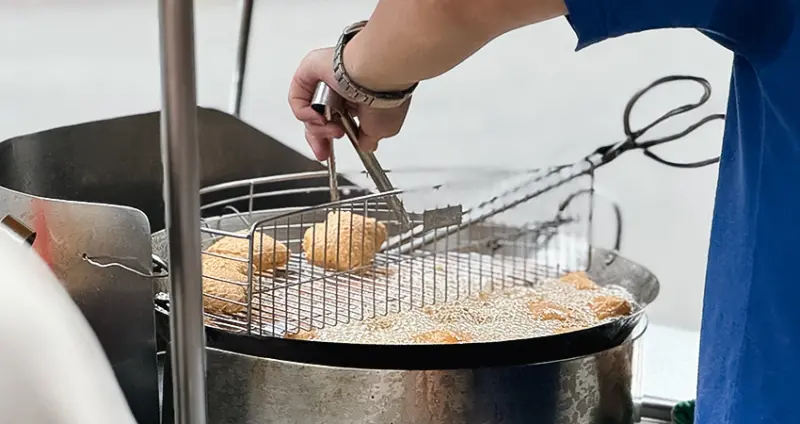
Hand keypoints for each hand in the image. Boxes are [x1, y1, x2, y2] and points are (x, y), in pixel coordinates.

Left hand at [288, 47, 410, 160]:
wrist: (375, 74)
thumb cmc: (383, 96)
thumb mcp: (381, 130)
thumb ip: (369, 140)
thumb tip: (366, 145)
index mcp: (358, 99)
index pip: (337, 121)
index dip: (330, 138)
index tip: (327, 154)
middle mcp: (341, 88)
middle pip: (319, 118)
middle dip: (320, 137)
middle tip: (323, 151)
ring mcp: (324, 79)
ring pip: (309, 111)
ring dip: (317, 127)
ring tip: (332, 127)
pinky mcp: (308, 70)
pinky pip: (297, 98)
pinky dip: (305, 113)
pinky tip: (319, 115)